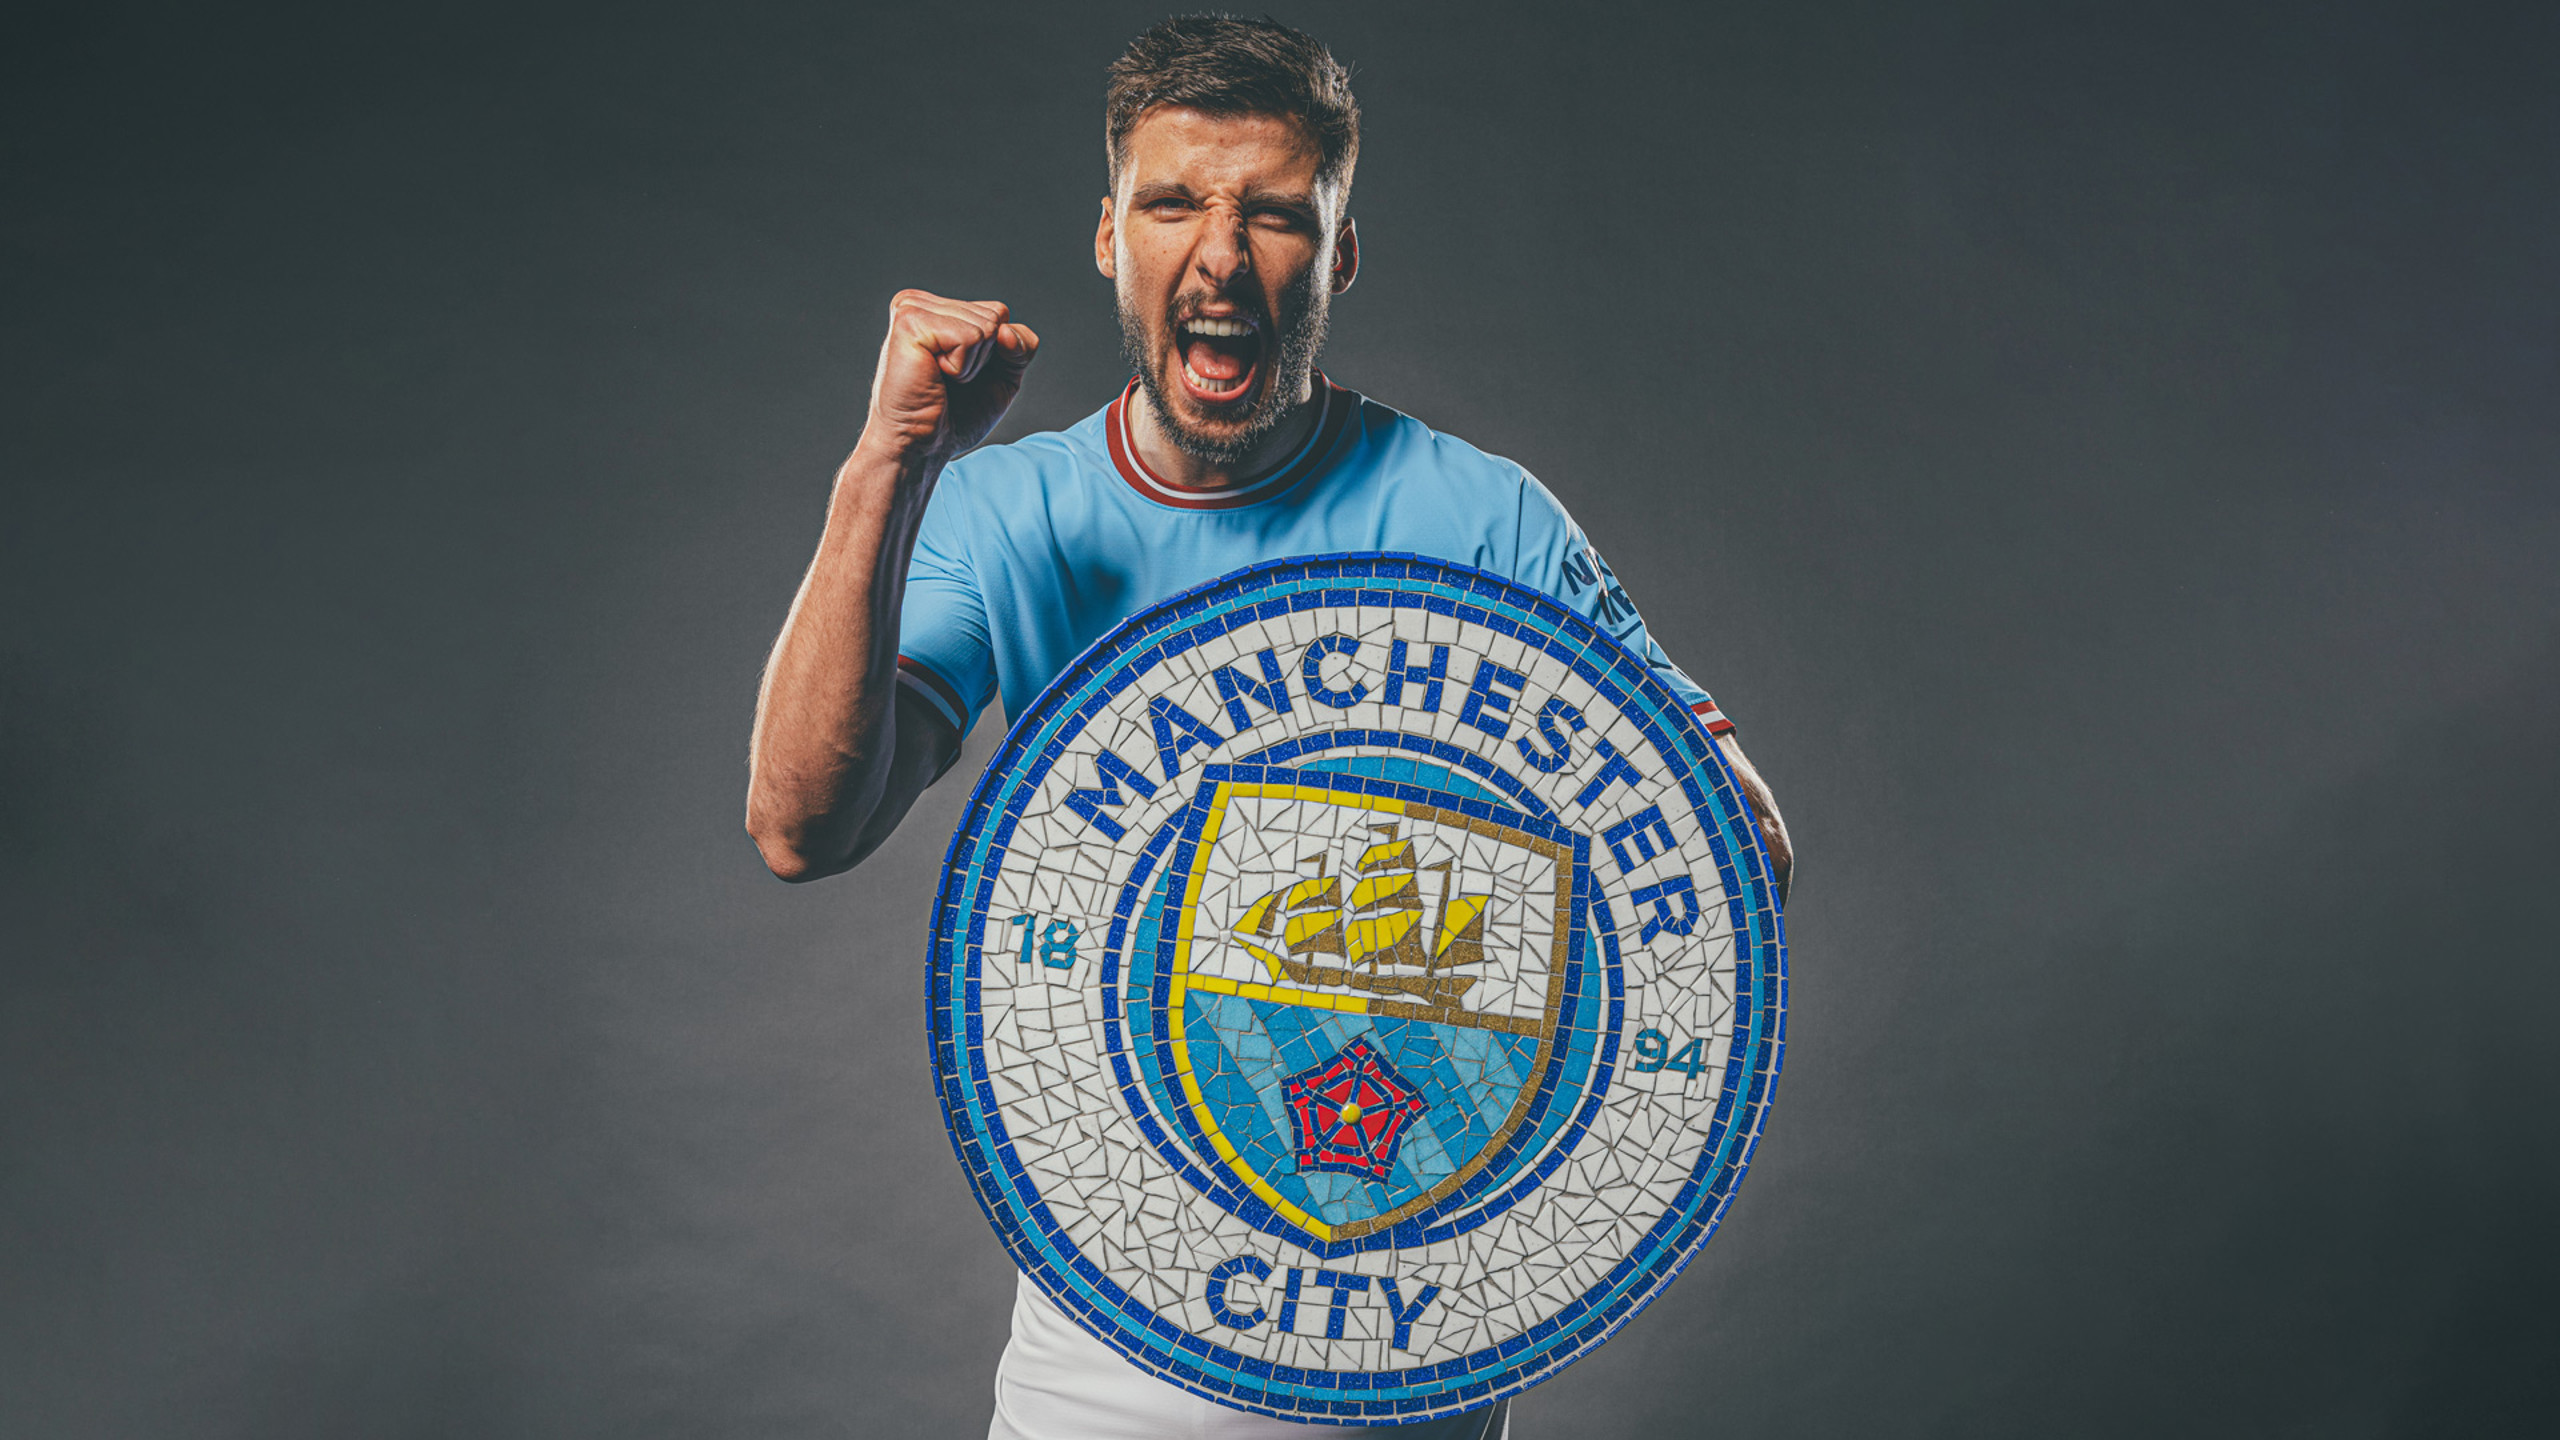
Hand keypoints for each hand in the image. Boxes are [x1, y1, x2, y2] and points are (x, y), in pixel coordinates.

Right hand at [860, 289, 1040, 465]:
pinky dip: (961, 367)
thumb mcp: (1003, 376)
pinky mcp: (909, 322)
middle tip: (948, 381)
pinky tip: (933, 376)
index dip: (997, 353)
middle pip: (996, 316)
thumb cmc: (954, 415)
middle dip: (984, 359)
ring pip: (986, 326)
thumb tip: (1005, 331)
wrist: (921, 446)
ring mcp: (912, 307)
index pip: (999, 312)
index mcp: (936, 309)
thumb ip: (1020, 345)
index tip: (961, 376)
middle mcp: (920, 302)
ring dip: (971, 365)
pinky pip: (970, 336)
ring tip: (939, 379)